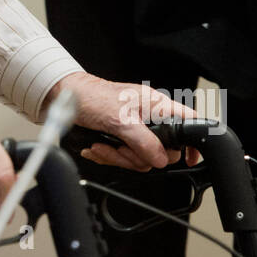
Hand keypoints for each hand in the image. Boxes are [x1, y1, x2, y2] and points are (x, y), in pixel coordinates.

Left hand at [46, 73, 201, 170]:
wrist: (63, 100)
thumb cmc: (90, 97)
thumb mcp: (120, 120)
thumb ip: (144, 141)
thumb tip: (161, 159)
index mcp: (156, 106)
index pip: (189, 122)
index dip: (193, 142)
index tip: (190, 159)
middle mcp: (148, 118)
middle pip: (161, 151)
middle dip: (138, 155)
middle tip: (122, 148)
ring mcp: (135, 130)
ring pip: (140, 158)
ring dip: (118, 157)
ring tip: (103, 145)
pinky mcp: (121, 138)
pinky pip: (123, 158)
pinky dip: (108, 155)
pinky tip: (98, 146)